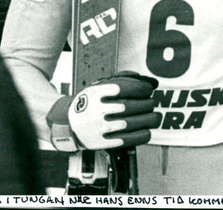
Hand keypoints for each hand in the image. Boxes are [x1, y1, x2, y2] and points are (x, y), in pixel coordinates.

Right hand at [46, 72, 160, 150]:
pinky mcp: (100, 142)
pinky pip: (124, 140)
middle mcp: (95, 109)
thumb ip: (120, 81)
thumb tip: (146, 81)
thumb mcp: (97, 87)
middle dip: (146, 104)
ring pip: (128, 124)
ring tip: (155, 117)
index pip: (122, 88)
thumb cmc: (88, 103)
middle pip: (128, 106)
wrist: (67, 123)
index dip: (140, 88)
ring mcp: (97, 127)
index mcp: (95, 93)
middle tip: (153, 103)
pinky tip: (147, 131)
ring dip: (147, 120)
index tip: (149, 89)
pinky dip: (140, 136)